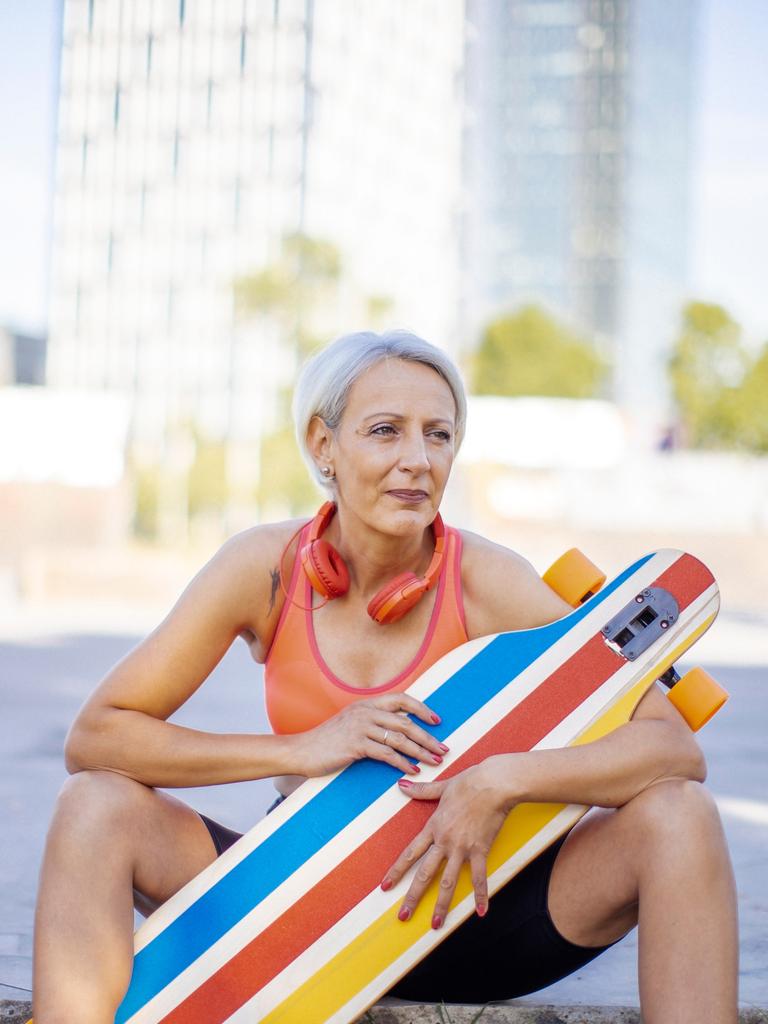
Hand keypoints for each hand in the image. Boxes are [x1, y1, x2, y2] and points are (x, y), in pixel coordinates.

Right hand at [294, 693, 447, 777]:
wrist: (301, 750)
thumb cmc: (327, 740)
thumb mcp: (351, 723)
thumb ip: (372, 721)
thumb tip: (398, 730)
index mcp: (367, 704)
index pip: (401, 699)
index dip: (421, 708)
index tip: (437, 720)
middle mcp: (366, 712)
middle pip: (406, 722)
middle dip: (428, 737)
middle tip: (444, 749)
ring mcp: (361, 727)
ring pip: (400, 738)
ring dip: (421, 751)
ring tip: (435, 761)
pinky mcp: (356, 745)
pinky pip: (387, 754)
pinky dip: (403, 763)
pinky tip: (413, 770)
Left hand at [381, 760, 508, 926]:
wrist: (492, 784)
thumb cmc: (468, 782)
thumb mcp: (442, 787)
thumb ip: (422, 791)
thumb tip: (402, 784)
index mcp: (433, 827)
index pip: (410, 854)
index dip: (396, 872)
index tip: (385, 887)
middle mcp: (444, 841)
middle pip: (424, 874)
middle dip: (413, 897)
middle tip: (403, 916)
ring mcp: (462, 848)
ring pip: (448, 882)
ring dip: (442, 905)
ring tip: (436, 924)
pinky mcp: (480, 850)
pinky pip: (479, 877)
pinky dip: (481, 896)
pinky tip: (481, 912)